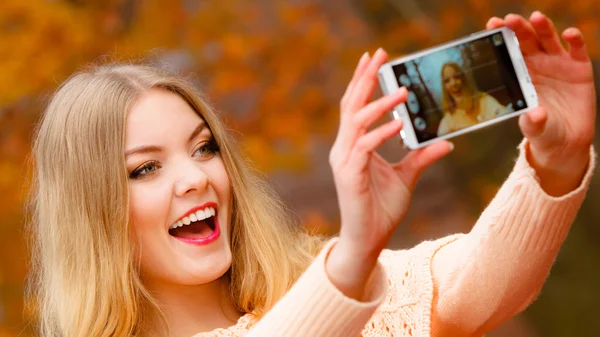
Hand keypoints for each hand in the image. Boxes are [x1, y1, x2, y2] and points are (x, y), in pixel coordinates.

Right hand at [326, 49, 452, 298]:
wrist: (368, 239)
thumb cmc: (381, 208)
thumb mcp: (407, 177)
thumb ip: (422, 157)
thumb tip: (447, 142)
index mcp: (354, 145)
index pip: (355, 106)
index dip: (362, 81)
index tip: (373, 58)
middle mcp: (345, 148)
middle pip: (351, 105)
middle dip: (364, 78)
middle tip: (378, 54)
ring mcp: (345, 161)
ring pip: (357, 122)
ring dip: (380, 104)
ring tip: (403, 90)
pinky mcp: (349, 175)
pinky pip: (365, 147)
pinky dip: (382, 133)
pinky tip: (400, 123)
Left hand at [487, 12, 595, 194]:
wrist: (565, 140)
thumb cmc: (542, 131)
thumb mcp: (535, 129)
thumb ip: (532, 122)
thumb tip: (534, 115)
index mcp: (519, 75)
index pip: (508, 52)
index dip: (501, 37)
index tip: (491, 25)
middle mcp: (537, 65)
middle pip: (527, 41)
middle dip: (518, 28)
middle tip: (509, 19)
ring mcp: (558, 64)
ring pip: (549, 40)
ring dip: (543, 27)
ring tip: (536, 17)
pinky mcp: (579, 68)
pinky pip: (577, 50)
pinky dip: (575, 40)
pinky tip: (569, 34)